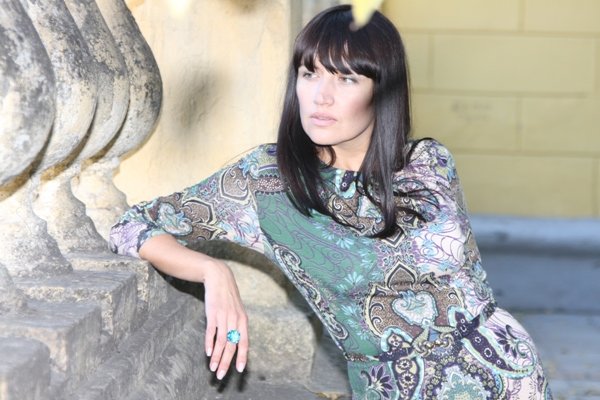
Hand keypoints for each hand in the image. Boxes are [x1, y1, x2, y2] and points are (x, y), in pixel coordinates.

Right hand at [202, 259, 247, 379]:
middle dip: (226, 362)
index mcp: (243, 320)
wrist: (219, 277)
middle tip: (220, 375)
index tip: (239, 370)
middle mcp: (235, 319)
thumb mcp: (237, 311)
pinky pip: (211, 331)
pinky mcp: (213, 313)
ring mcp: (224, 316)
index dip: (242, 357)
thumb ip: (237, 326)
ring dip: (217, 357)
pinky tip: (208, 353)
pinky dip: (209, 343)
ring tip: (212, 368)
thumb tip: (235, 343)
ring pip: (222, 341)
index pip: (244, 342)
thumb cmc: (228, 297)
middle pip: (232, 345)